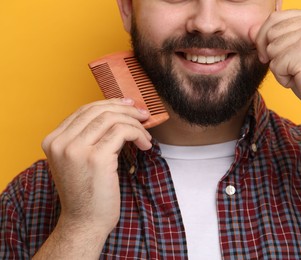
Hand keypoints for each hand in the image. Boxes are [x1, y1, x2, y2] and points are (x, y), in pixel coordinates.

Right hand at [41, 98, 151, 235]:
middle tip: (143, 115)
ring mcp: (76, 149)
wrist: (85, 222)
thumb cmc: (87, 192)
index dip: (110, 104)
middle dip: (126, 109)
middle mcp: (60, 142)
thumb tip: (119, 114)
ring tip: (146, 135)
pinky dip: (138, 134)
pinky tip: (145, 145)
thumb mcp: (80, 159)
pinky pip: (123, 132)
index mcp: (53, 140)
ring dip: (134, 123)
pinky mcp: (96, 158)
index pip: (84, 110)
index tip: (129, 105)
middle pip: (98, 110)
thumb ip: (89, 137)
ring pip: (112, 118)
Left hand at [250, 10, 300, 121]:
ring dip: (279, 68)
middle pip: (270, 33)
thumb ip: (281, 37)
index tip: (270, 55)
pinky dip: (283, 79)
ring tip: (300, 74)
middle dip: (272, 54)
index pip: (275, 18)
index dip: (265, 38)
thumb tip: (250, 31)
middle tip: (291, 68)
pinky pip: (275, 65)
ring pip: (271, 49)